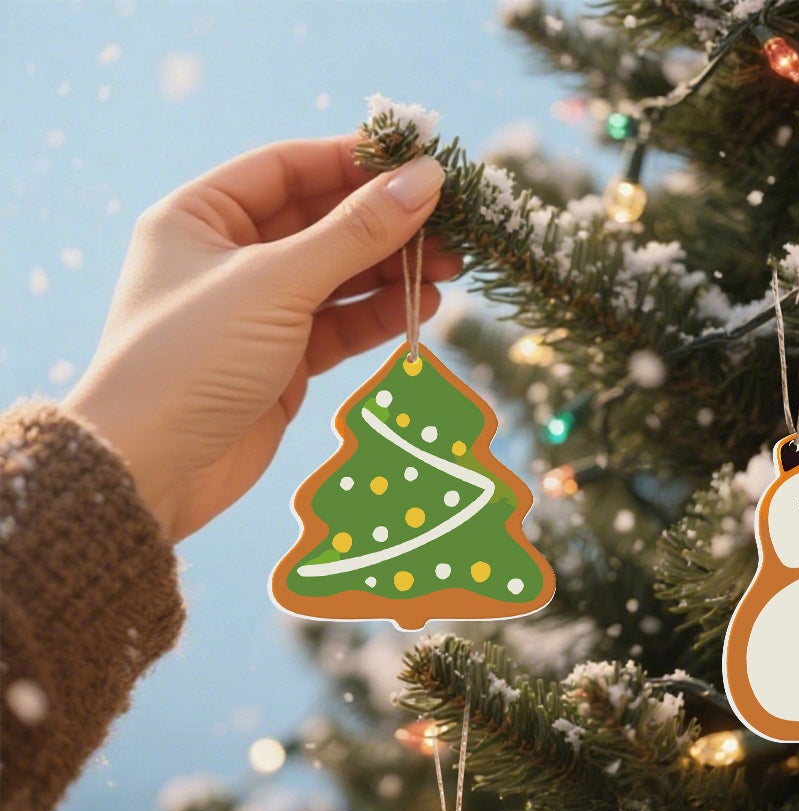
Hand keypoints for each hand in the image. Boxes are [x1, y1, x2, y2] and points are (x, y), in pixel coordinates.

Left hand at [65, 137, 457, 541]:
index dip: (354, 163)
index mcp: (199, 215)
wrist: (154, 468)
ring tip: (451, 268)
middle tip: (451, 224)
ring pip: (337, 278)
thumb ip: (355, 232)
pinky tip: (421, 307)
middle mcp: (226, 257)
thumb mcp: (276, 283)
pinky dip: (379, 316)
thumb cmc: (193, 358)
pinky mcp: (281, 364)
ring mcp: (256, 313)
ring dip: (392, 271)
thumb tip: (425, 179)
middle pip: (320, 223)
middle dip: (385, 223)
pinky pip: (339, 327)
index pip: (288, 169)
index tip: (419, 163)